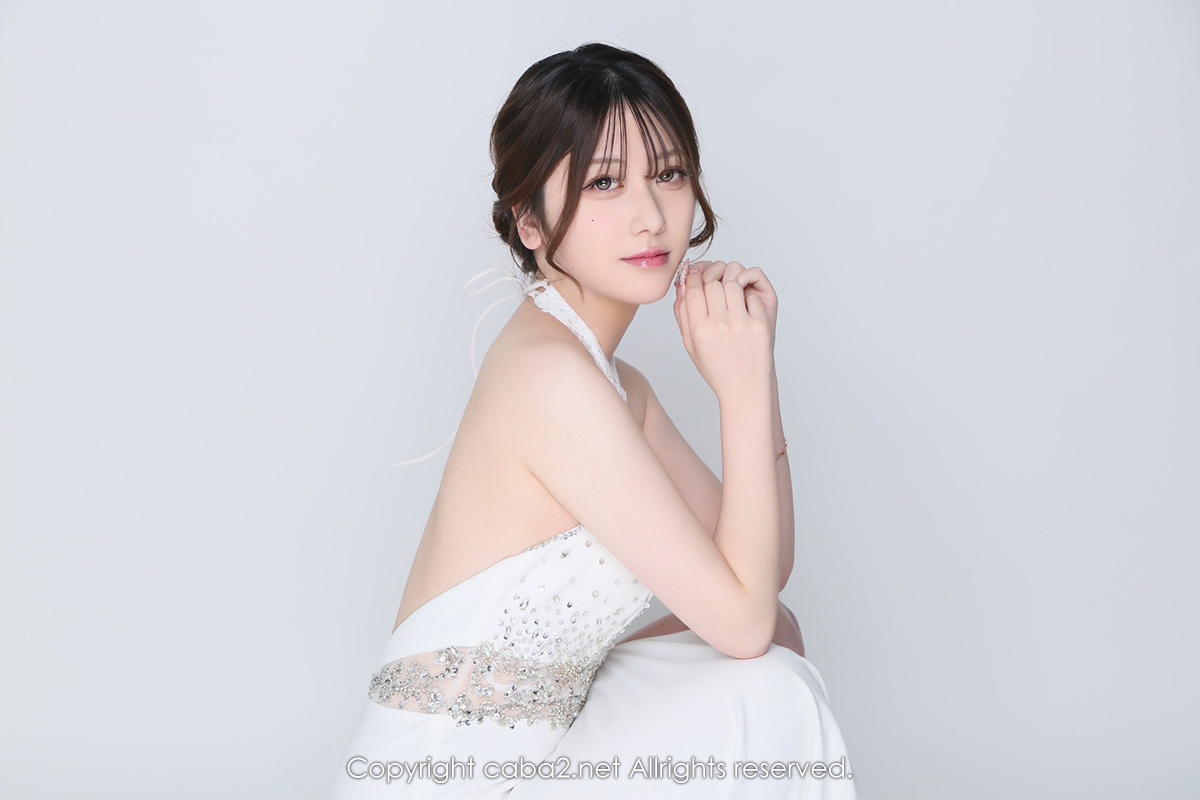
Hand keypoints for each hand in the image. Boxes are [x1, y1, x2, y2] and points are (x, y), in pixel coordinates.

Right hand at [672, 259, 778, 400]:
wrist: (745, 387)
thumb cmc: (717, 368)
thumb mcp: (691, 345)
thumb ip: (683, 315)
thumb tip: (682, 286)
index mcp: (699, 330)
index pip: (693, 290)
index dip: (694, 279)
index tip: (696, 278)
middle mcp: (719, 325)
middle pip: (712, 283)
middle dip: (712, 282)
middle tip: (714, 290)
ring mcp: (741, 324)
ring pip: (732, 284)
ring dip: (730, 287)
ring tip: (730, 299)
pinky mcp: (760, 324)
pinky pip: (751, 296)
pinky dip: (748, 299)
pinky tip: (744, 311)